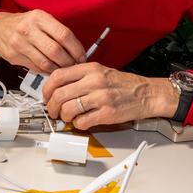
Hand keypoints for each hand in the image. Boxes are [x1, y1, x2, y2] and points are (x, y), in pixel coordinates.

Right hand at [0, 10, 86, 72]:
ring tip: (64, 69)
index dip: (76, 48)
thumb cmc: (24, 24)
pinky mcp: (14, 57)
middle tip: (74, 65)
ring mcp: (19, 44)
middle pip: (55, 51)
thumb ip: (57, 31)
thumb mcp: (40, 19)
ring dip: (58, 69)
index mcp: (38, 17)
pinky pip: (36, 68)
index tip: (82, 56)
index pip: (64, 34)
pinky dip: (47, 71)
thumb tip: (77, 49)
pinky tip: (51, 70)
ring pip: (46, 63)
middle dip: (69, 62)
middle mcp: (28, 29)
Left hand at [43, 63, 177, 130]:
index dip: (47, 89)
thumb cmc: (123, 84)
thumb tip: (58, 88)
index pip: (58, 76)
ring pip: (68, 110)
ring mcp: (101, 98)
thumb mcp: (100, 71)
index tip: (46, 96)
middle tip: (53, 112)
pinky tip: (82, 121)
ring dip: (64, 117)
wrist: (146, 94)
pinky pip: (82, 122)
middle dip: (52, 107)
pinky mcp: (107, 113)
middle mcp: (94, 81)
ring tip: (68, 117)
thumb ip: (79, 76)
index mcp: (90, 68)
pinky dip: (78, 125)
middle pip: (59, 95)